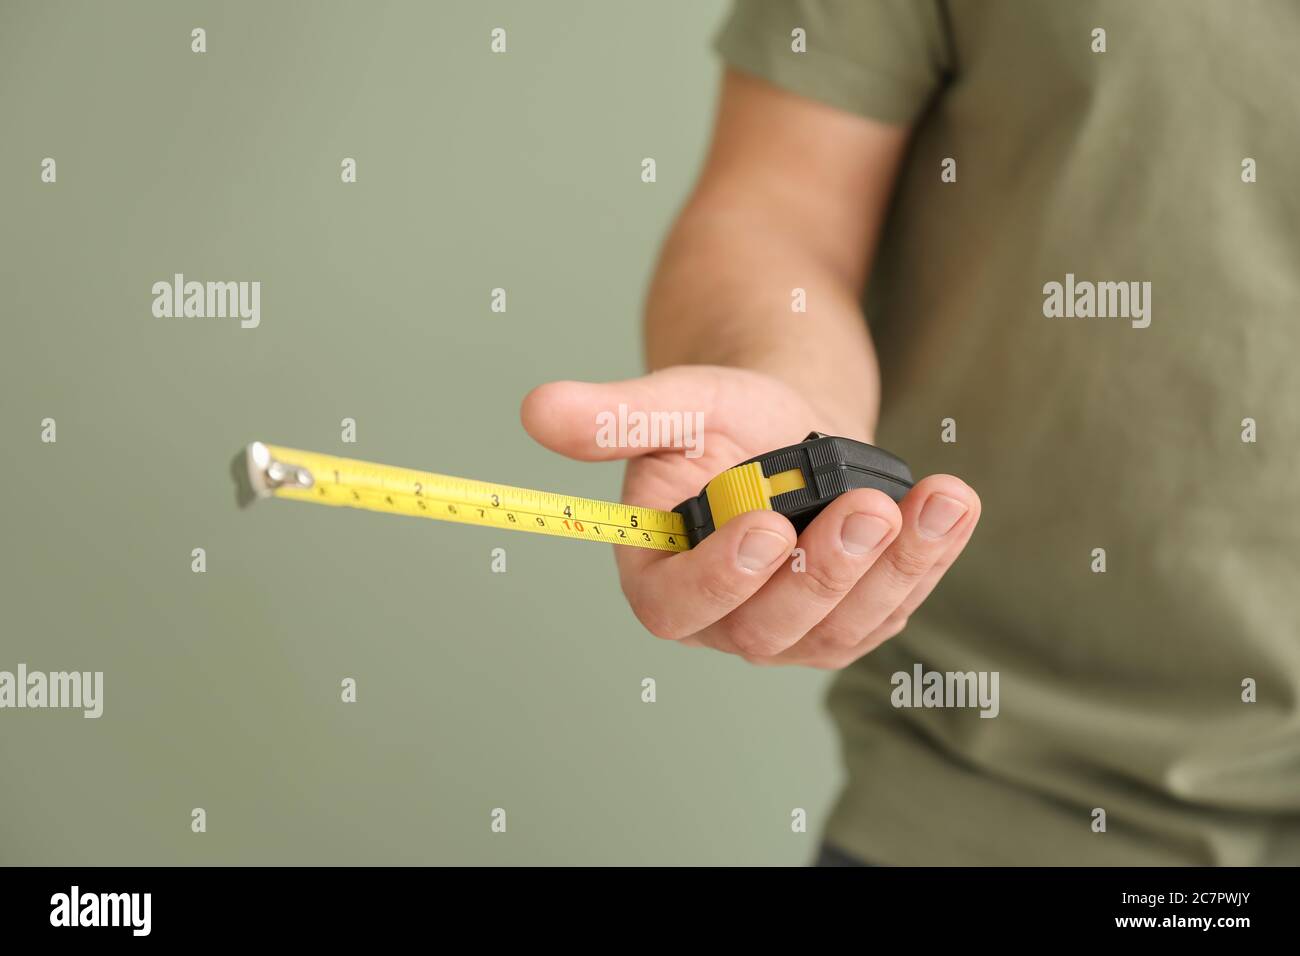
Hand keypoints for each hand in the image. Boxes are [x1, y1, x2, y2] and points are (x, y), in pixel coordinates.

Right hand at [521, 365, 979, 668]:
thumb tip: (536, 408)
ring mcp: (793, 630)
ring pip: (842, 627)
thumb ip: (615, 417)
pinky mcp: (852, 620)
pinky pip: (892, 607)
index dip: (719, 577)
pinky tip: (951, 507)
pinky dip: (928, 559)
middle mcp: (725, 622)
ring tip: (937, 499)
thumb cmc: (724, 418)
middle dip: (825, 571)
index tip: (765, 525)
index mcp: (662, 578)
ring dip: (895, 569)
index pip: (678, 603)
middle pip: (770, 627)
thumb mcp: (675, 404)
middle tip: (867, 508)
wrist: (789, 427)